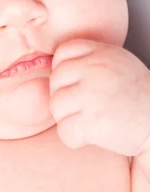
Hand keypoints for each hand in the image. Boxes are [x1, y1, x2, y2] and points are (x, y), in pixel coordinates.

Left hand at [48, 39, 149, 155]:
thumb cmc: (138, 96)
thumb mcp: (116, 62)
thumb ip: (88, 59)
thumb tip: (53, 67)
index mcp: (100, 52)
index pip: (61, 54)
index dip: (64, 72)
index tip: (76, 86)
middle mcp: (94, 69)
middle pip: (55, 81)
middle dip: (64, 98)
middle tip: (84, 109)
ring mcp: (91, 94)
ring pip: (56, 106)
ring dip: (68, 119)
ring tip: (89, 122)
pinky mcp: (92, 121)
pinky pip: (64, 131)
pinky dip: (74, 139)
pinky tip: (90, 137)